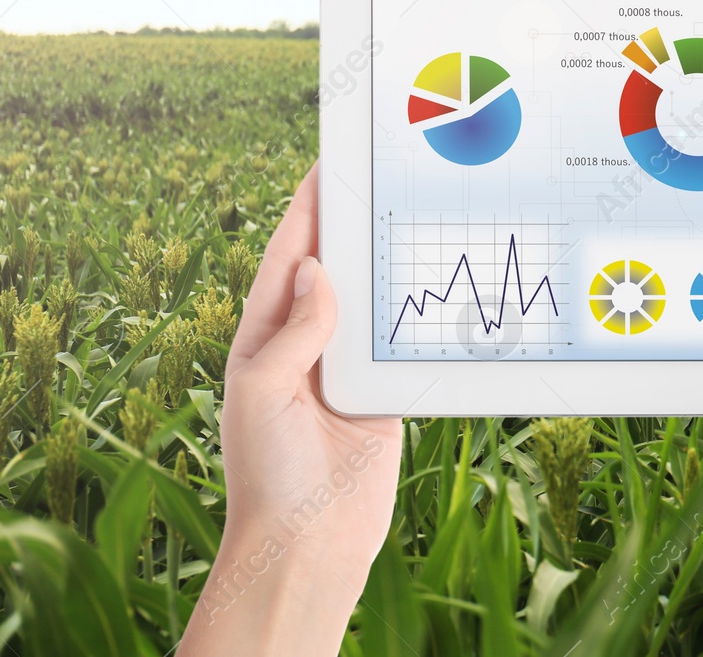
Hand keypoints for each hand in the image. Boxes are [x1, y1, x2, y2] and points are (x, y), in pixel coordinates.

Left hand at [181, 163, 402, 654]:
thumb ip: (293, 330)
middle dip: (354, 222)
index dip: (306, 206)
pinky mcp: (382, 390)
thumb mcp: (262, 392)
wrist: (309, 543)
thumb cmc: (269, 472)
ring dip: (391, 261)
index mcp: (264, 334)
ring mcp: (345, 365)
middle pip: (336, 265)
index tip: (327, 160)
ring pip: (372, 297)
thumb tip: (318, 268)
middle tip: (384, 173)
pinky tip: (439, 279)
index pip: (288, 254)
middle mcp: (305, 342)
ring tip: (418, 210)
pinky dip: (418, 311)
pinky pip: (400, 339)